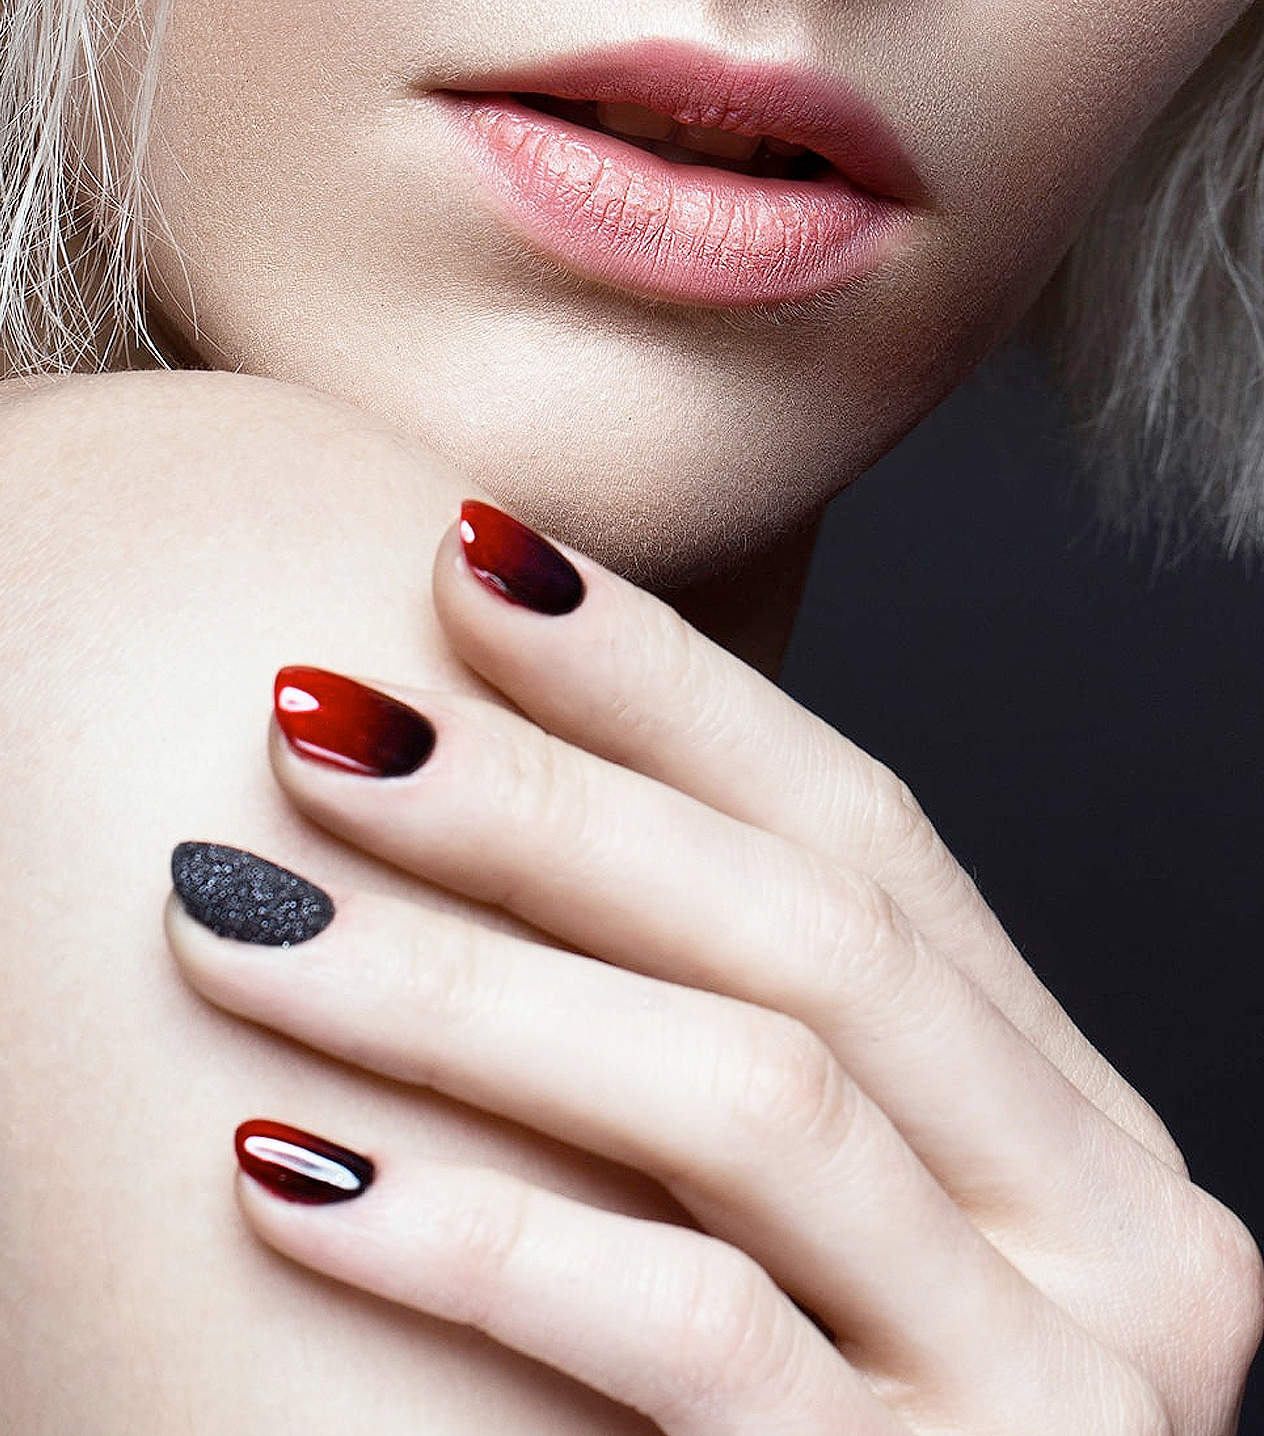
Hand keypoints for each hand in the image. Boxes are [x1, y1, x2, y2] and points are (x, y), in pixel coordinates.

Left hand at [167, 502, 1262, 1434]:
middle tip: (315, 713)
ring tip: (243, 910)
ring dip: (464, 993)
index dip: (667, 683)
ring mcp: (1055, 1389)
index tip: (473, 563)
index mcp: (1071, 1121)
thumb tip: (517, 813)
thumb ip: (740, 1045)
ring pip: (752, 1099)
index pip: (868, 830)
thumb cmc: (806, 1426)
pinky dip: (482, 1234)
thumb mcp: (816, 1212)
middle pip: (811, 932)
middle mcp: (1115, 1227)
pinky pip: (694, 1332)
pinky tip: (285, 1165)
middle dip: (546, 802)